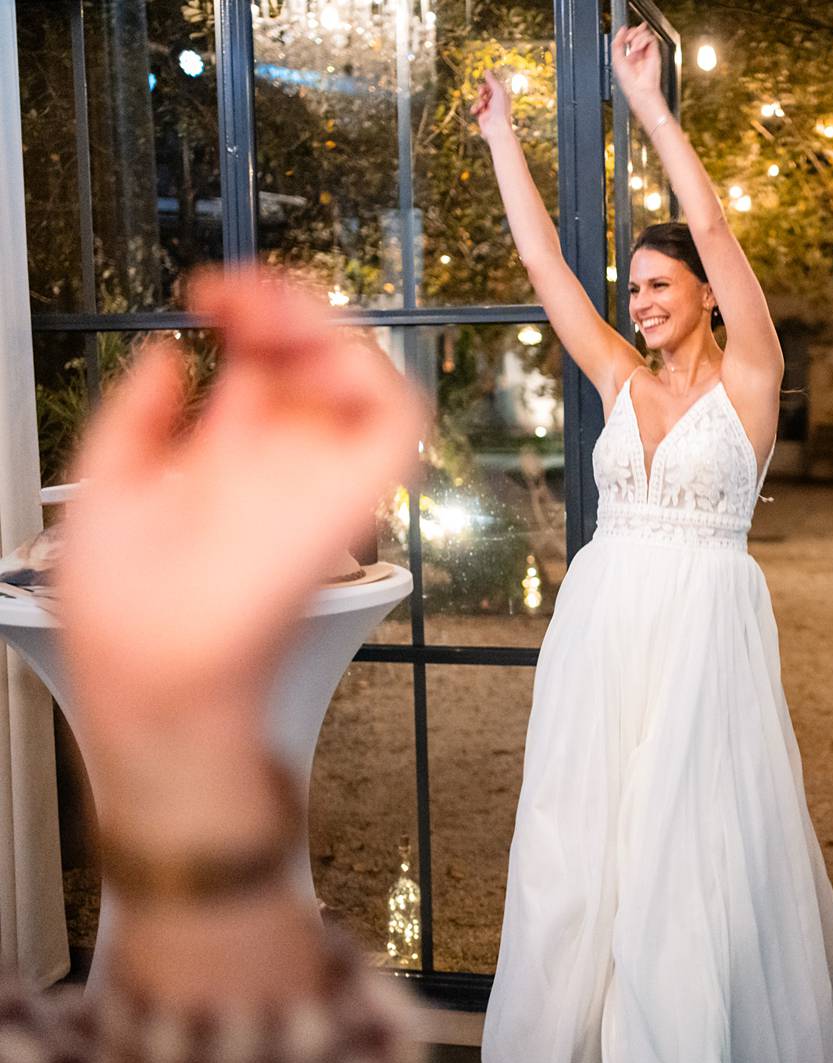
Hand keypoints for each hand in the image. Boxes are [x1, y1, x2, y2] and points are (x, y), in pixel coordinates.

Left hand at [57, 269, 425, 763]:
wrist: (152, 667)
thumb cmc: (125, 613)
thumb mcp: (101, 485)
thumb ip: (135, 415)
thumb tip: (164, 356)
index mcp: (227, 462)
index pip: (263, 368)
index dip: (246, 316)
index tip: (208, 292)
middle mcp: (280, 463)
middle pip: (313, 360)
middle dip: (284, 306)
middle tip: (241, 290)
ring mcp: (320, 476)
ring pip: (363, 377)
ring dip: (327, 327)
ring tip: (271, 309)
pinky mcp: (356, 495)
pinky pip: (395, 421)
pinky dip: (370, 373)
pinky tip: (312, 354)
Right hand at [471, 72, 513, 136]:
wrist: (496, 127)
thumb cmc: (500, 109)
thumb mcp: (498, 91)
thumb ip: (492, 81)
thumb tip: (486, 70)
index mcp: (503, 97)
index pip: (492, 87)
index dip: (487, 85)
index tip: (484, 86)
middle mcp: (497, 103)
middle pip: (485, 92)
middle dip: (482, 91)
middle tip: (481, 93)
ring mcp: (489, 110)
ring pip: (479, 100)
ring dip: (478, 101)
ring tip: (481, 106)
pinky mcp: (483, 116)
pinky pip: (475, 108)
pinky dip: (474, 108)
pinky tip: (475, 111)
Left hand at [611, 24, 667, 119]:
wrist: (638, 88)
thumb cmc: (628, 80)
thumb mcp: (616, 59)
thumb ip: (617, 43)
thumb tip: (622, 30)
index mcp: (630, 55)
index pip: (630, 37)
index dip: (627, 32)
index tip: (623, 33)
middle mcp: (639, 53)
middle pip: (639, 33)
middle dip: (633, 31)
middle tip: (629, 37)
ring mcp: (647, 53)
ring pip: (645, 34)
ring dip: (637, 37)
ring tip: (633, 47)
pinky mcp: (654, 53)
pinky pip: (651, 39)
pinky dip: (643, 40)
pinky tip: (638, 48)